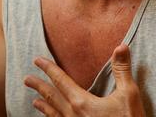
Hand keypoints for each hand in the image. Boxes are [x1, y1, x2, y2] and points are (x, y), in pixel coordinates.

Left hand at [24, 44, 144, 116]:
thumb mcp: (129, 94)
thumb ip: (122, 69)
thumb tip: (121, 46)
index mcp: (82, 103)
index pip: (60, 80)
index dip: (48, 69)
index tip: (37, 61)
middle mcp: (73, 116)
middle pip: (52, 97)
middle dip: (39, 86)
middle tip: (27, 79)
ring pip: (53, 115)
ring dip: (43, 106)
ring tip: (34, 101)